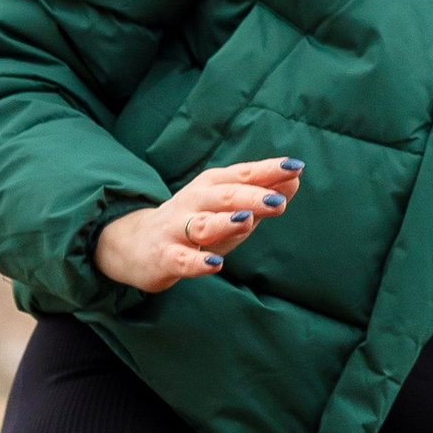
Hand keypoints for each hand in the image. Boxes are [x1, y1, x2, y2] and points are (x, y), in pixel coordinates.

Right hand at [92, 159, 302, 294]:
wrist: (137, 244)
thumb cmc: (195, 224)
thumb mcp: (229, 208)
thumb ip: (261, 194)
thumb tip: (295, 177)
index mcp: (212, 185)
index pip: (243, 174)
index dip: (268, 171)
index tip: (295, 167)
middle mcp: (195, 202)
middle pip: (225, 196)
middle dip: (252, 197)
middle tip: (278, 201)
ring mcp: (178, 229)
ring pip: (203, 224)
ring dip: (225, 222)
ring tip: (246, 221)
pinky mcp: (166, 257)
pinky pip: (183, 260)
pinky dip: (198, 263)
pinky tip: (215, 265)